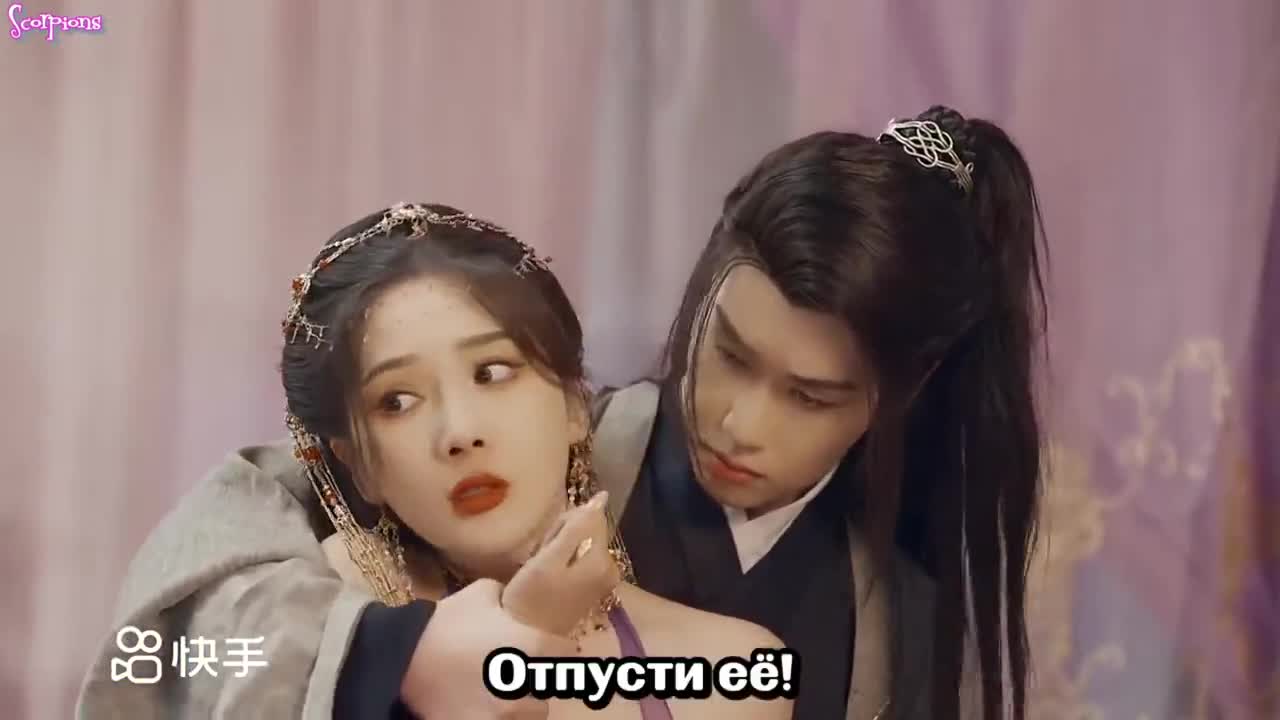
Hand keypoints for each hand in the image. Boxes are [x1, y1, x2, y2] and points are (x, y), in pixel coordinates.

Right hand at [401, 578, 574, 718]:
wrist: (404, 660)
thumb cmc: (445, 624)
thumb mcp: (480, 593)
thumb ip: (505, 595)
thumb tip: (511, 598)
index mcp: (532, 645)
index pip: (567, 651)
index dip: (559, 648)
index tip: (550, 648)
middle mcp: (527, 682)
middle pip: (550, 686)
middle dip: (539, 678)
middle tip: (522, 672)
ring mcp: (506, 712)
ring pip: (534, 713)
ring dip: (525, 705)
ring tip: (506, 695)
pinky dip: (503, 718)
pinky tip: (488, 708)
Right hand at [503, 492, 620, 636]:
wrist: (526, 636)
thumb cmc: (530, 598)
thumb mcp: (548, 559)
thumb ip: (576, 528)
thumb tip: (602, 497)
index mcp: (603, 560)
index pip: (590, 516)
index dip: (565, 522)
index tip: (548, 542)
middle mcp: (611, 569)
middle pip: (588, 529)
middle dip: (564, 535)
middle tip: (542, 555)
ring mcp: (605, 580)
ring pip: (583, 542)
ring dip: (561, 547)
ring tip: (544, 566)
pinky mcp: (595, 586)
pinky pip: (581, 557)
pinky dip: (565, 559)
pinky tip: (551, 573)